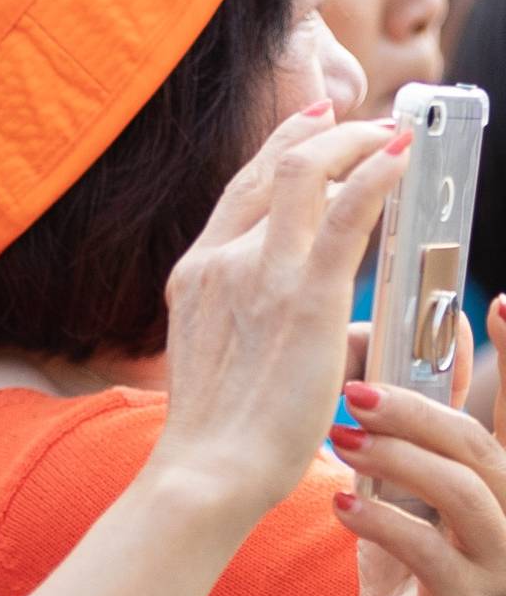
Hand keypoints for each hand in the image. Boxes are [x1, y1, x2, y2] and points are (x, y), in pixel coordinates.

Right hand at [155, 104, 407, 524]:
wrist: (206, 472)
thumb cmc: (219, 439)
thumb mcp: (222, 361)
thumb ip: (266, 327)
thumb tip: (336, 331)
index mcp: (196, 275)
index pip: (243, 188)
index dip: (283, 144)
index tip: (318, 123)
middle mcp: (221, 261)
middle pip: (275, 168)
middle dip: (326, 135)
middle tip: (369, 126)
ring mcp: (258, 274)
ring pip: (309, 173)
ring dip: (356, 144)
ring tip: (393, 138)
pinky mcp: (304, 297)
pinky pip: (346, 213)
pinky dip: (376, 174)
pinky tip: (400, 156)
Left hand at [327, 299, 505, 595]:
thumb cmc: (401, 566)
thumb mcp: (403, 493)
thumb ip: (408, 439)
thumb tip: (383, 363)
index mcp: (499, 483)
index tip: (500, 305)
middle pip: (479, 444)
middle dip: (419, 410)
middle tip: (357, 392)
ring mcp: (496, 562)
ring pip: (463, 492)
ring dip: (398, 460)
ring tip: (343, 442)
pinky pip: (429, 551)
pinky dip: (382, 523)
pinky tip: (343, 507)